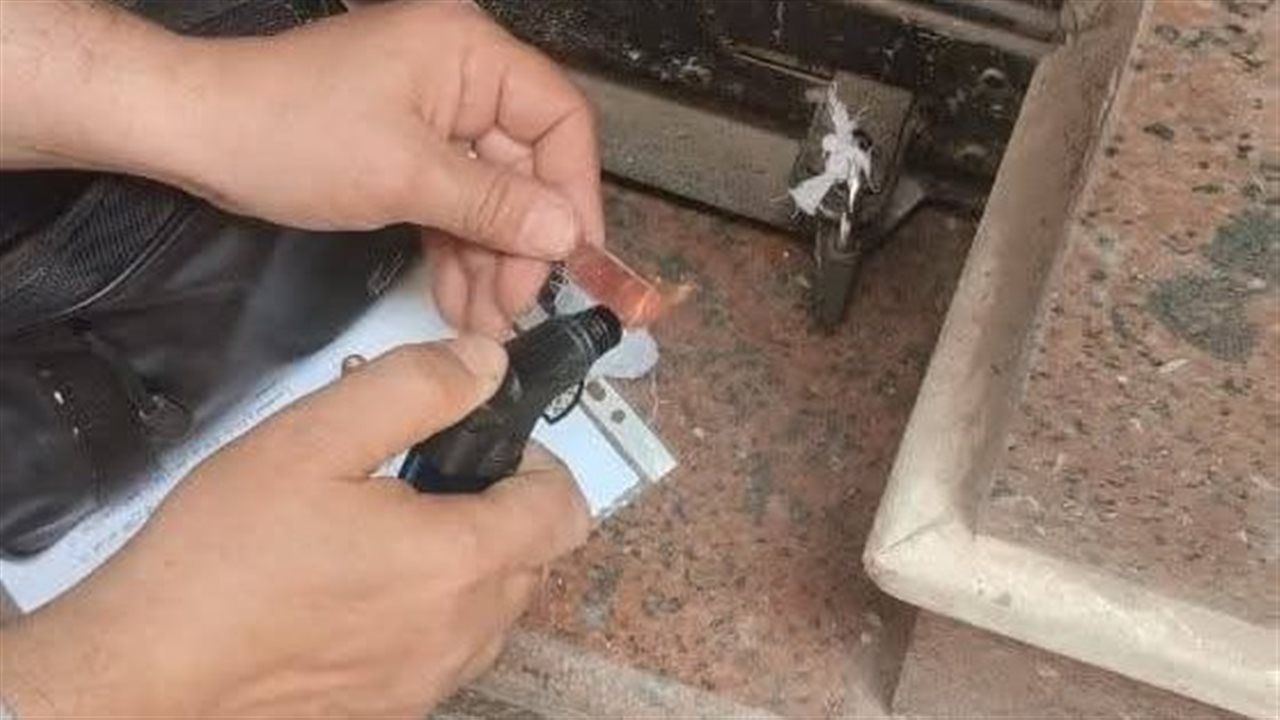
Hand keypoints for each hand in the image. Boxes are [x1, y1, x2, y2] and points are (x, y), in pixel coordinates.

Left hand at [0, 1, 604, 335]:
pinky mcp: (406, 150)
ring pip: (490, 195)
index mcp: (470, 54)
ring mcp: (433, 115)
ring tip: (486, 322)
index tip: (576, 263)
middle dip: (522, 244)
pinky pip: (452, 202)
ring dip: (490, 260)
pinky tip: (458, 300)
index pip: (558, 121)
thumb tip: (566, 236)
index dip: (576, 195)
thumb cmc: (289, 133)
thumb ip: (494, 206)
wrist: (192, 133)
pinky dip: (456, 249)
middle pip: (525, 168)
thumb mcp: (404, 175)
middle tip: (516, 310)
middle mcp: (462, 78)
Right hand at [0, 337, 589, 715]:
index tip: (487, 446)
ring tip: (382, 532)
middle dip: (497, 508)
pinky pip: (448, 650)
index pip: (565, 510)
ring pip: (493, 606)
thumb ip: (415, 390)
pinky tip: (360, 588)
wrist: (149, 672)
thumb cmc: (222, 559)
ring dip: (465, 563)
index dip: (540, 465)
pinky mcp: (395, 707)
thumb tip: (485, 364)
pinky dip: (430, 612)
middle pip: (533, 558)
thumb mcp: (315, 439)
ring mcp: (430, 679)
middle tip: (420, 480)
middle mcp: (460, 631)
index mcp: (457, 560)